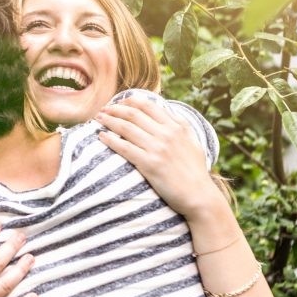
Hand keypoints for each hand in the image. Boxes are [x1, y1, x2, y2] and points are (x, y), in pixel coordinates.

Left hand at [95, 96, 225, 219]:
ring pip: (126, 128)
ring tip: (98, 119)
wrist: (199, 195)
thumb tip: (165, 109)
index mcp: (177, 126)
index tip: (118, 102)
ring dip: (108, 121)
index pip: (148, 105)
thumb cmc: (194, 169)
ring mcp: (158, 148)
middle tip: (103, 109)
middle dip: (115, 109)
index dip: (129, 101)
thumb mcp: (192, 141)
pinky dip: (110, 140)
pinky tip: (101, 136)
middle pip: (133, 114)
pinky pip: (124, 147)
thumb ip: (179, 124)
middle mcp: (167, 134)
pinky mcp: (149, 164)